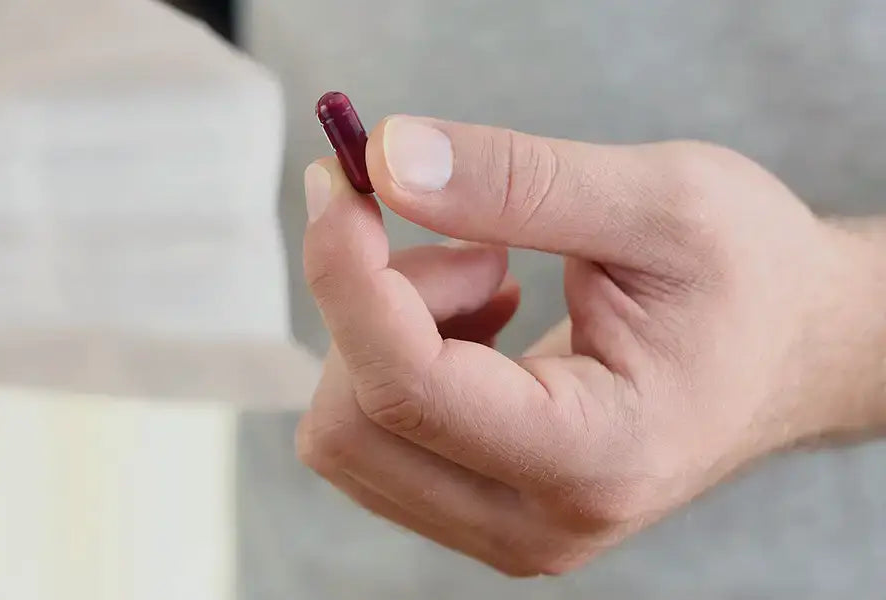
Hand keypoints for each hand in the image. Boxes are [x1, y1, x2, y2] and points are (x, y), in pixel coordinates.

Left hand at [297, 116, 885, 574]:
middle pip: (354, 420)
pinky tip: (480, 319)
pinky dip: (395, 356)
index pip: (405, 386)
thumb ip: (518, 181)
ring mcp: (504, 526)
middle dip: (377, 304)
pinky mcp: (479, 506)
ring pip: (349, 430)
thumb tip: (388, 160)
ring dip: (387, 329)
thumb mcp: (661, 199)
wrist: (796, 351)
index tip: (342, 184)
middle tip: (474, 243)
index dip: (346, 275)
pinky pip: (374, 435)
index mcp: (597, 456)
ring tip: (492, 278)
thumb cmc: (751, 278)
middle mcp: (540, 522)